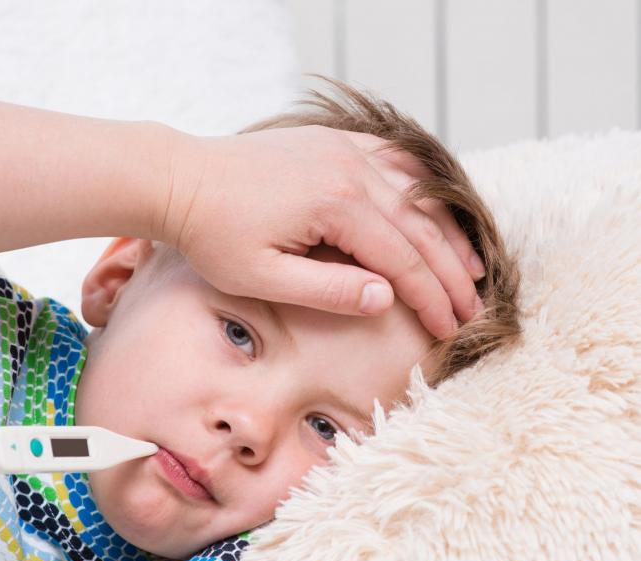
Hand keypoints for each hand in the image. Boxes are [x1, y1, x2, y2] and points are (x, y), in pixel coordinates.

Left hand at [159, 125, 485, 339]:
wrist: (178, 179)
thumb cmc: (212, 234)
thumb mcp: (263, 277)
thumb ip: (328, 289)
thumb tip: (386, 299)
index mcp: (337, 204)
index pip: (403, 259)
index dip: (431, 298)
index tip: (452, 329)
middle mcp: (350, 168)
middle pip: (420, 227)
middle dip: (450, 273)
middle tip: (473, 309)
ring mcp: (343, 148)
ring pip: (414, 194)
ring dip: (446, 232)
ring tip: (473, 268)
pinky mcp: (332, 141)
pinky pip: (391, 162)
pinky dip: (419, 189)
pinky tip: (435, 210)